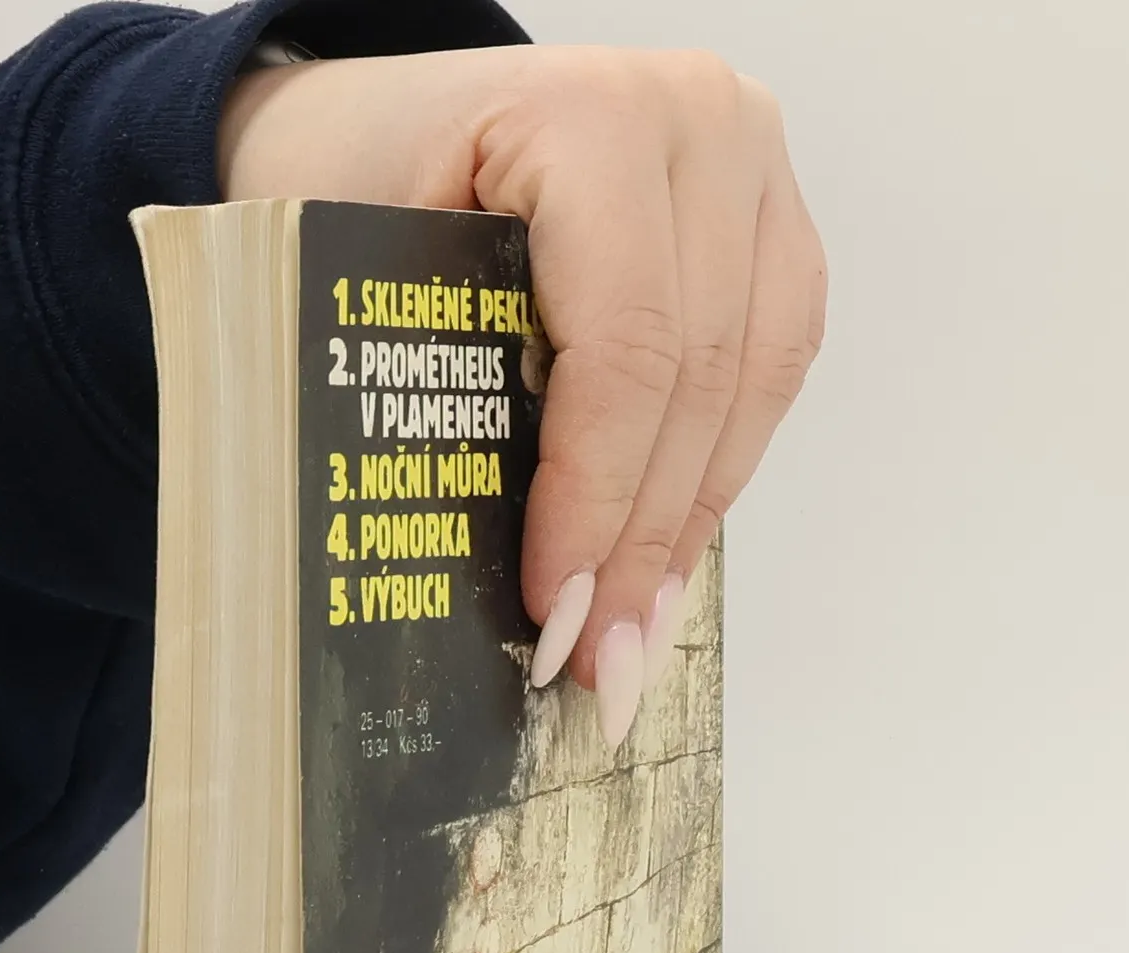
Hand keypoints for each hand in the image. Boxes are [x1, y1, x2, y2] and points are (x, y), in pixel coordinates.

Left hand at [220, 45, 826, 742]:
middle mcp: (699, 125)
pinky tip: (669, 554)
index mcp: (591, 116)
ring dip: (690, 524)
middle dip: (641, 541)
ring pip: (753, 384)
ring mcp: (749, 166)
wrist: (382, 117)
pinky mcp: (766, 222)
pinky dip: (716, 470)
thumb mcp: (358, 265)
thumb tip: (485, 576)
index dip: (595, 498)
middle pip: (698, 378)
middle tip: (598, 660)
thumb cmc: (356, 179)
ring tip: (637, 632)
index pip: (624, 348)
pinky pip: (771, 367)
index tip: (556, 607)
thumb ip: (431, 391)